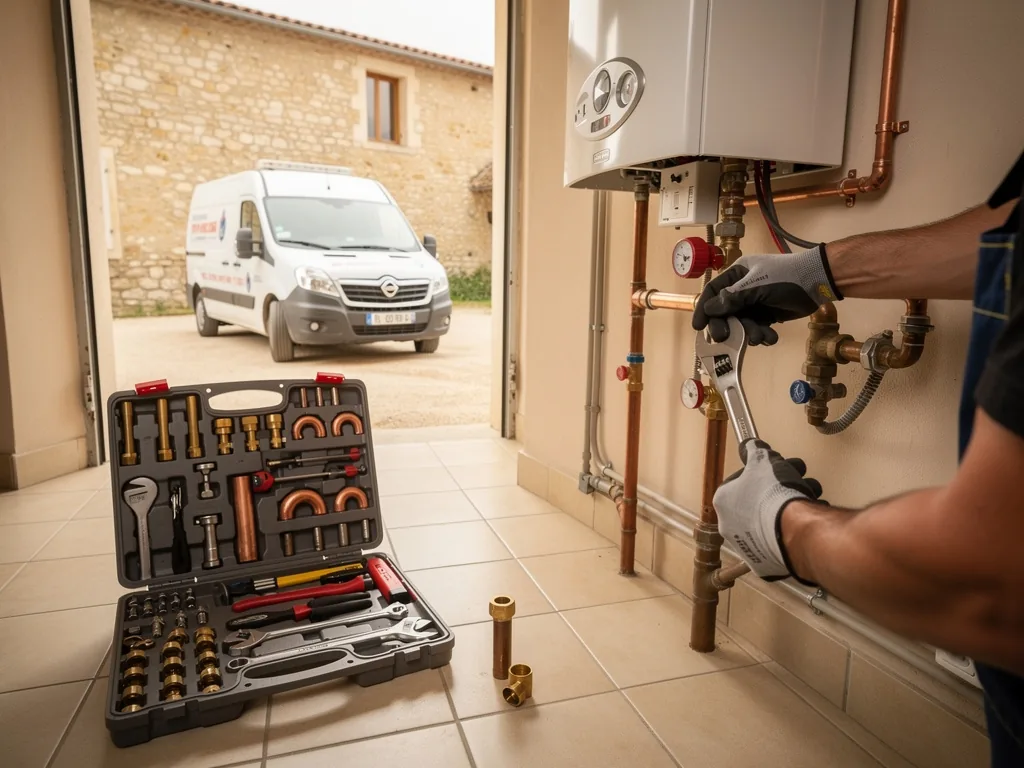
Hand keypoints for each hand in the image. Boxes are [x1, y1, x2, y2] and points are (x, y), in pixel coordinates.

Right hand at [691, 245, 839, 344]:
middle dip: (727, 325)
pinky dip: (761, 334)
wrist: (817, 282)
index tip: (699, 326)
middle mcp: (743, 289)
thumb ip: (732, 299)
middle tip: (724, 338)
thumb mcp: (757, 286)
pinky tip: (769, 337)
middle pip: (725, 311)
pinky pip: (757, 327)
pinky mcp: (767, 314)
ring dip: (748, 332)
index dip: (704, 309)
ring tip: (758, 337)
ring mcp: (755, 302)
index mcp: (737, 274)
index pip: (713, 291)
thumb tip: (708, 309)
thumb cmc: (785, 277)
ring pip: (742, 322)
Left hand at [714, 439, 823, 581]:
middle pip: (759, 500)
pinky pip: (781, 542)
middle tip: (798, 479)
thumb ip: (754, 451)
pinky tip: (808, 519)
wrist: (793, 531)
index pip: (742, 480)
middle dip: (781, 487)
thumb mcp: (763, 460)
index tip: (777, 468)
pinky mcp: (765, 563)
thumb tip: (750, 446)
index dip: (763, 471)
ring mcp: (747, 547)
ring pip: (772, 520)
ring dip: (791, 506)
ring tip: (810, 495)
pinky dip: (793, 531)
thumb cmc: (774, 495)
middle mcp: (730, 525)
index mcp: (723, 501)